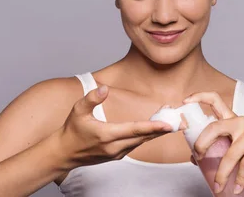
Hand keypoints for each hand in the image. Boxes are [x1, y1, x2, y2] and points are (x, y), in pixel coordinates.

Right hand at [57, 84, 173, 169]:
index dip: (153, 127)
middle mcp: (114, 147)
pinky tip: (154, 128)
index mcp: (107, 135)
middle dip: (162, 129)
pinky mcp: (117, 155)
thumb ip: (91, 98)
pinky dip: (146, 136)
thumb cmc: (71, 130)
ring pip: (141, 142)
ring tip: (170, 120)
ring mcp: (117, 153)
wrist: (64, 153)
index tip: (168, 124)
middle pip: (144, 137)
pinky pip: (136, 145)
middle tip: (179, 122)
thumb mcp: (77, 110)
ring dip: (155, 132)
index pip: (134, 130)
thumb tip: (105, 88)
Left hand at [183, 92, 243, 193]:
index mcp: (230, 120)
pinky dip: (239, 179)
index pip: (215, 100)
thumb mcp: (231, 150)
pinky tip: (236, 188)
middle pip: (215, 127)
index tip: (184, 101)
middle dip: (202, 144)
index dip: (199, 97)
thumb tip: (194, 156)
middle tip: (198, 158)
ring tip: (219, 187)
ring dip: (222, 173)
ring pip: (230, 153)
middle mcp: (240, 121)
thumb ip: (214, 149)